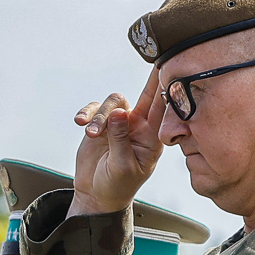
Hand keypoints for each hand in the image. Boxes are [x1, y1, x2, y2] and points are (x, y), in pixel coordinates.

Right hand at [71, 67, 164, 216]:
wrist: (96, 195)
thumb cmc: (117, 186)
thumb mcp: (122, 166)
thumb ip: (121, 139)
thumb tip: (119, 112)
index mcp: (152, 138)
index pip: (163, 110)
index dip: (168, 89)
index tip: (173, 70)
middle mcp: (139, 126)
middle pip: (146, 96)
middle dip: (151, 79)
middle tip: (156, 59)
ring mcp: (120, 124)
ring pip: (114, 103)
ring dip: (101, 115)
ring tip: (92, 134)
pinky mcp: (101, 124)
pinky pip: (94, 109)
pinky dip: (87, 114)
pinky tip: (81, 123)